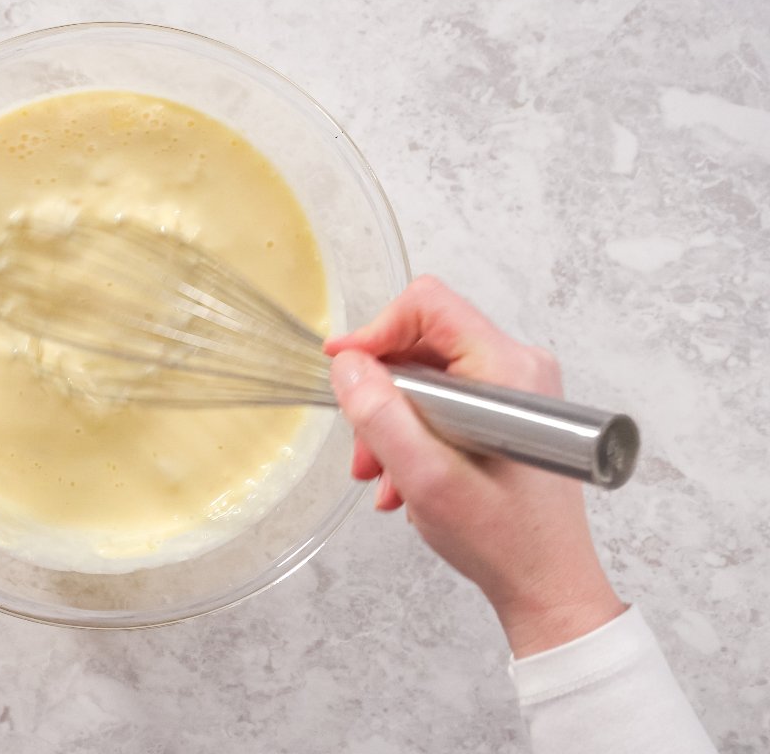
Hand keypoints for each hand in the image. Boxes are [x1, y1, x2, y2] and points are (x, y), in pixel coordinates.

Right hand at [325, 276, 623, 656]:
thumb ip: (380, 415)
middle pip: (422, 343)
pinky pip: (443, 401)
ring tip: (383, 477)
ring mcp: (515, 389)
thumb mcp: (426, 478)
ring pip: (427, 376)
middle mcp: (517, 367)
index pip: (428, 305)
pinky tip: (405, 481)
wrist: (546, 583)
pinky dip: (414, 436)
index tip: (343, 369)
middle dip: (381, 395)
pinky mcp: (507, 412)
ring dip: (392, 424)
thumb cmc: (504, 539)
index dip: (376, 331)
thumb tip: (347, 365)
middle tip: (364, 449)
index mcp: (507, 369)